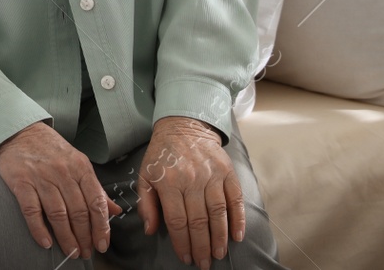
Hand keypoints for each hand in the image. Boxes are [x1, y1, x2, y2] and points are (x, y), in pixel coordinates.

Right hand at [0, 121, 121, 259]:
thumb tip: (115, 211)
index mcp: (80, 167)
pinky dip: (39, 229)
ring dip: (66, 237)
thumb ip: (96, 188)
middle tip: (85, 252)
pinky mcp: (21, 181)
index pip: (96, 202)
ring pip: (58, 214)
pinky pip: (31, 210)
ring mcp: (41, 176)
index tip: (102, 244)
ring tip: (71, 252)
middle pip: (78, 211)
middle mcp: (62, 171)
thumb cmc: (51, 150)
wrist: (19, 132)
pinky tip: (46, 243)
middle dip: (84, 237)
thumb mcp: (78, 163)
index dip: (101, 227)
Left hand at [137, 116, 243, 268]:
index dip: (181, 242)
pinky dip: (238, 219)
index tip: (185, 257)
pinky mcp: (227, 172)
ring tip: (219, 254)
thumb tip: (150, 230)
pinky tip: (237, 236)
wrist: (184, 126)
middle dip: (201, 246)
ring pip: (218, 212)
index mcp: (169, 182)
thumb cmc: (162, 155)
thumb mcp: (145, 175)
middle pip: (199, 220)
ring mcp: (211, 175)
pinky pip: (235, 199)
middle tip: (204, 263)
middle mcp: (192, 179)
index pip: (177, 220)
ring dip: (220, 237)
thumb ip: (147, 203)